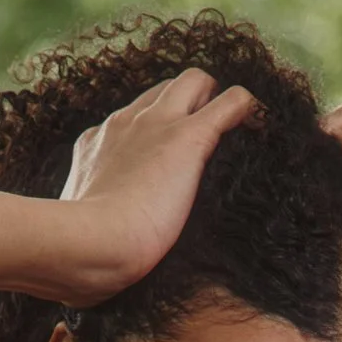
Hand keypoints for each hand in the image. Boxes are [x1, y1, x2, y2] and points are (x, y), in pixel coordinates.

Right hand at [54, 69, 256, 297]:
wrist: (88, 246)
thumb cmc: (82, 254)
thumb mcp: (81, 230)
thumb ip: (93, 226)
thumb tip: (96, 260)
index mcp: (97, 144)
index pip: (129, 119)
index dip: (152, 130)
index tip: (166, 155)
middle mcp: (125, 123)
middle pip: (163, 89)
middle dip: (186, 102)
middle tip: (207, 132)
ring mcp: (157, 125)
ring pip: (194, 81)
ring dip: (214, 97)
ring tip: (237, 123)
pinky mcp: (187, 138)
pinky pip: (229, 102)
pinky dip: (247, 107)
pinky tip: (260, 119)